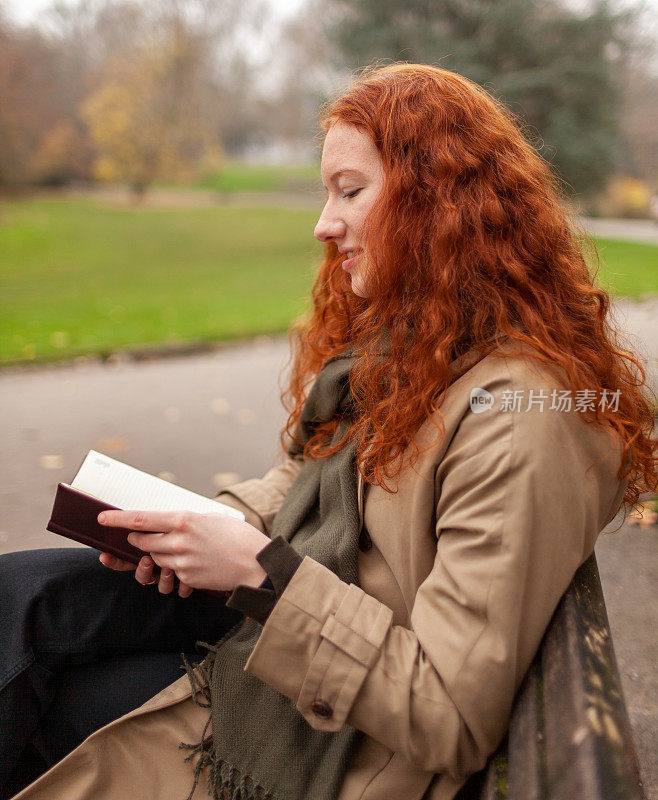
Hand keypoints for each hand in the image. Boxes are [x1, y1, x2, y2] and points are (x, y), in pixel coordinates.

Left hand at [97, 510, 269, 594]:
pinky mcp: (187, 577)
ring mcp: (182, 561)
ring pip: (155, 557)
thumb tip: (169, 522)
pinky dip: (174, 567)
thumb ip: (187, 520)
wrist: (255, 563)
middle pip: (143, 540)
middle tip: (137, 537)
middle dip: (137, 539)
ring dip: (158, 553)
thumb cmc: (237, 536)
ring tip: (177, 548)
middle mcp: (179, 540)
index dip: (118, 519)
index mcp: (185, 519)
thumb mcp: (211, 518)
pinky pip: (171, 572)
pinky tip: (191, 562)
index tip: (102, 518)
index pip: (142, 519)